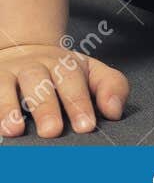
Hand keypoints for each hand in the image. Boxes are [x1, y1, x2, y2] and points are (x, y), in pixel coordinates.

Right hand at [0, 42, 127, 138]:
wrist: (23, 50)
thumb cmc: (62, 72)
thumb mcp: (91, 73)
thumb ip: (111, 87)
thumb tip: (114, 112)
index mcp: (64, 65)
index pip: (73, 81)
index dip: (79, 102)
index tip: (86, 126)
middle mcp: (34, 67)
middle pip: (40, 83)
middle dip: (46, 108)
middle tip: (52, 131)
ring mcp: (6, 74)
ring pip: (5, 87)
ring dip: (8, 108)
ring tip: (13, 130)